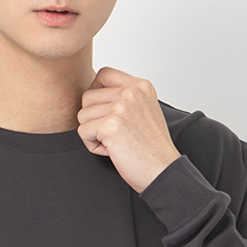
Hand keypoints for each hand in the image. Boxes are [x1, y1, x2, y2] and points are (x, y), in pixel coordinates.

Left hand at [76, 66, 181, 192]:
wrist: (163, 172)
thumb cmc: (151, 148)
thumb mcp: (144, 111)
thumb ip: (124, 97)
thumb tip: (93, 91)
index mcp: (141, 86)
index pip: (103, 74)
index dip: (97, 95)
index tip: (108, 115)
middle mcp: (132, 92)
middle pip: (88, 97)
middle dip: (94, 119)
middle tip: (115, 134)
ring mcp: (121, 107)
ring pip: (83, 115)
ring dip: (94, 133)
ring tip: (116, 142)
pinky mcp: (111, 125)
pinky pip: (82, 131)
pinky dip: (93, 146)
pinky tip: (113, 150)